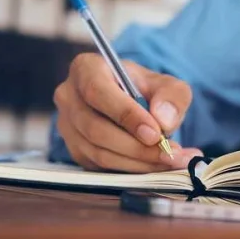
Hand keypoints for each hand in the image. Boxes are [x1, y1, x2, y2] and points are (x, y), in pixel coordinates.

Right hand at [54, 53, 201, 171]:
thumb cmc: (146, 89)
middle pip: (96, 129)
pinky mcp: (75, 150)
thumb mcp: (166, 84)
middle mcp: (69, 97)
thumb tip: (164, 121)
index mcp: (86, 69)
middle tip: (169, 153)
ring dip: (138, 162)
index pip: (98, 92)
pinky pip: (101, 166)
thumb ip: (172, 96)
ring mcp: (67, 126)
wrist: (134, 103)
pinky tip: (157, 166)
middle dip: (137, 147)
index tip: (155, 133)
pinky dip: (132, 169)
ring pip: (98, 152)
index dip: (126, 116)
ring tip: (171, 161)